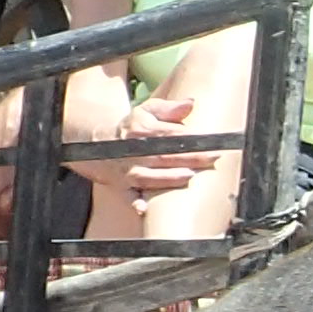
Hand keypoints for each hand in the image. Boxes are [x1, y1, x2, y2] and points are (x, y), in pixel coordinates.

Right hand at [116, 88, 212, 229]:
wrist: (98, 145)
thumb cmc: (132, 128)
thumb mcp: (147, 111)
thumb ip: (169, 108)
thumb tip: (191, 103)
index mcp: (143, 130)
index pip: (172, 135)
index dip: (193, 140)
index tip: (214, 143)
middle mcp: (135, 151)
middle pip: (166, 156)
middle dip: (190, 158)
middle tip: (213, 159)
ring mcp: (128, 171)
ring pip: (150, 177)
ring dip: (169, 177)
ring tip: (189, 176)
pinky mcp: (123, 187)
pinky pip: (128, 197)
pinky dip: (135, 203)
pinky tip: (144, 208)